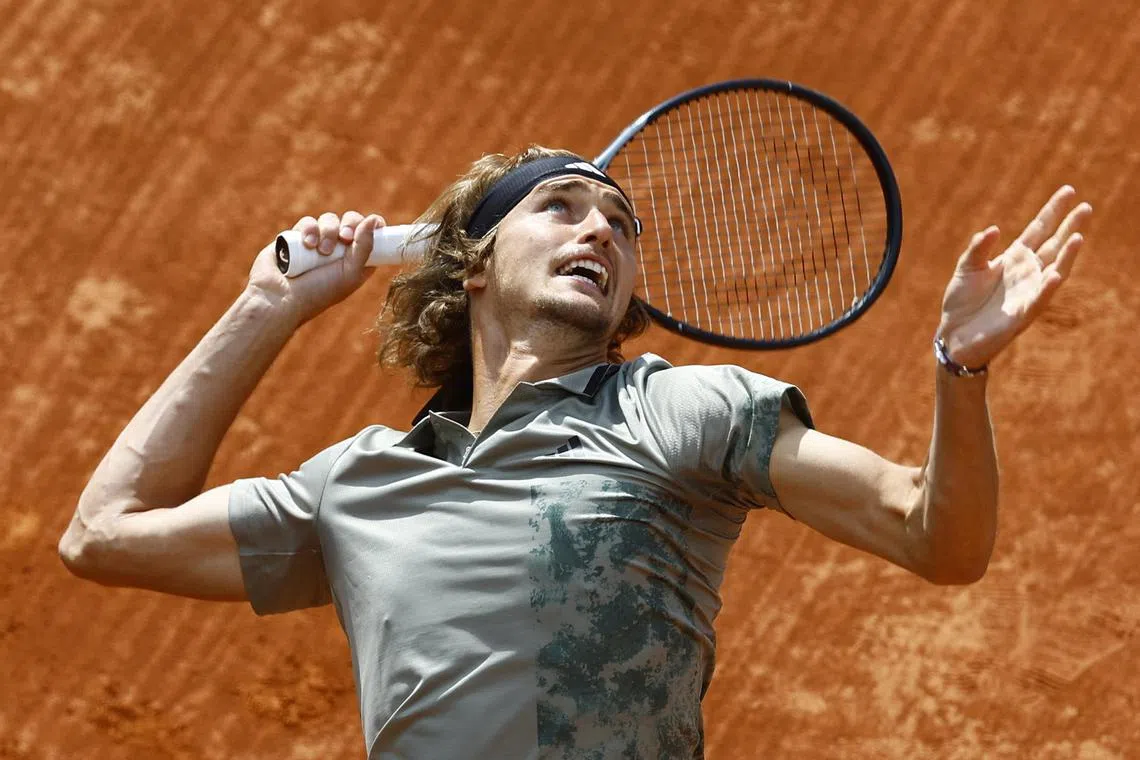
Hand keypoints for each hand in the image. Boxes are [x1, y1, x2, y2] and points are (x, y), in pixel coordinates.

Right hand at [247, 211, 384, 325]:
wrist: (279, 299)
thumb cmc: (317, 292)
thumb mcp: (349, 273)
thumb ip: (365, 246)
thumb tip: (374, 219)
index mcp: (354, 262)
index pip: (371, 237)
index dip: (375, 227)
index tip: (377, 224)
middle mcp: (337, 252)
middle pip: (350, 221)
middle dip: (350, 224)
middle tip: (346, 237)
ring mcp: (316, 243)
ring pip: (329, 219)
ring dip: (328, 231)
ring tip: (320, 250)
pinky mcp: (295, 237)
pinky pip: (308, 222)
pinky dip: (309, 229)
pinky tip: (307, 244)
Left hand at [936, 186, 1091, 367]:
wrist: (954, 334)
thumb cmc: (962, 301)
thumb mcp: (966, 268)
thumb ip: (979, 248)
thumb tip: (994, 229)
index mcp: (1014, 257)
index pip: (1038, 229)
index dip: (1053, 211)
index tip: (1068, 191)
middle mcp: (1027, 272)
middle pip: (1053, 245)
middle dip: (1069, 227)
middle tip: (1086, 207)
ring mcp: (1028, 292)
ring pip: (1053, 269)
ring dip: (1066, 255)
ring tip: (1077, 236)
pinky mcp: (1023, 313)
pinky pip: (1040, 299)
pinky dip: (1048, 287)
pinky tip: (1056, 274)